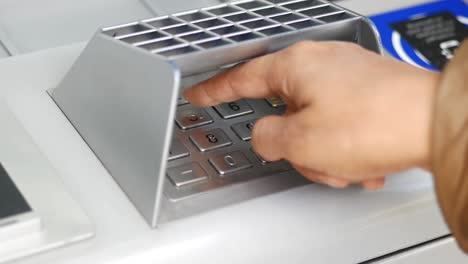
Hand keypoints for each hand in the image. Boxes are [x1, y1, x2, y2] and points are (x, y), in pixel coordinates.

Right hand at [184, 41, 438, 189]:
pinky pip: (339, 126)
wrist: (437, 123)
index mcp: (296, 65)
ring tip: (351, 163)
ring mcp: (347, 75)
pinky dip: (347, 149)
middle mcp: (321, 63)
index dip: (215, 91)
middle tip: (318, 160)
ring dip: (327, 154)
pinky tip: (366, 160)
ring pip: (314, 125)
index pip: (240, 78)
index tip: (200, 94)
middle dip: (298, 147)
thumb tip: (264, 136)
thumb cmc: (377, 122)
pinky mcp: (368, 91)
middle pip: (285, 113)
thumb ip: (266, 138)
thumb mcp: (301, 141)